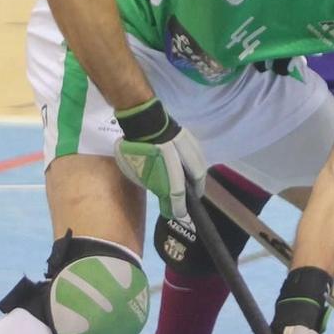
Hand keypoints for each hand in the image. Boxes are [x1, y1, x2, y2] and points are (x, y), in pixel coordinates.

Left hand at [113, 98, 205, 221]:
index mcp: (161, 162)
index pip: (175, 189)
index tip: (178, 214)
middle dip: (194, 192)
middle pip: (194, 177)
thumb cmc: (134, 146)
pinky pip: (199, 155)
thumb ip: (148, 181)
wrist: (141, 118)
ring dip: (199, 180)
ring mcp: (185, 144)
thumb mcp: (134, 168)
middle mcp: (178, 153)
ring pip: (199, 165)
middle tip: (192, 202)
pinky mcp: (189, 137)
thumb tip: (161, 193)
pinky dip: (199, 166)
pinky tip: (196, 173)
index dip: (178, 205)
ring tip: (197, 189)